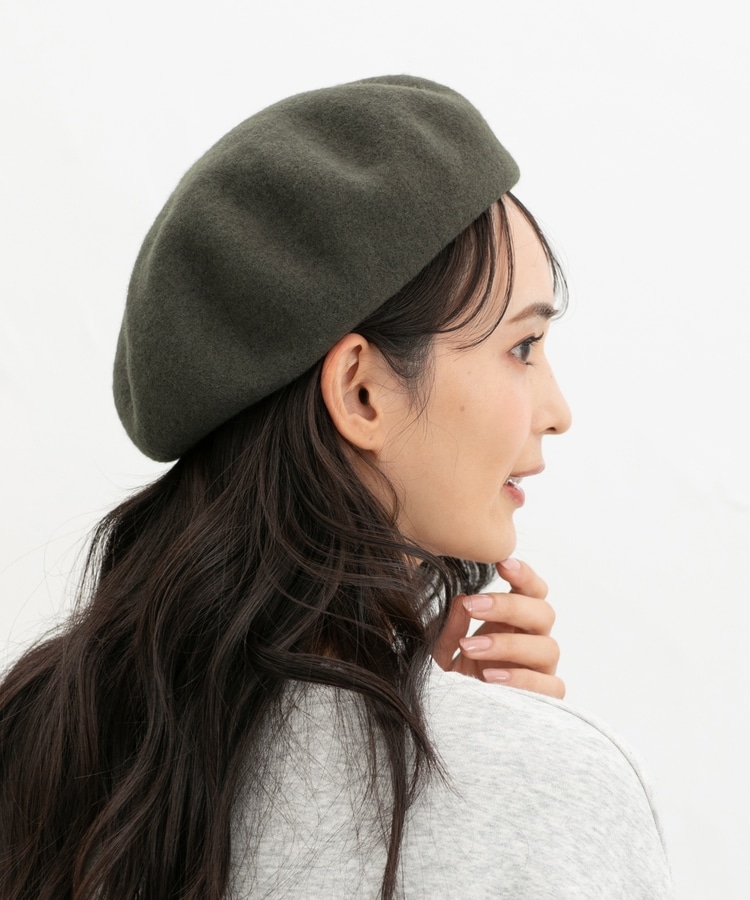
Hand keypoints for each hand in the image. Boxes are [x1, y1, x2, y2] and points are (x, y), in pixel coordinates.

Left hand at [432, 558, 563, 698]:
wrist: (457, 723)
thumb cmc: (454, 680)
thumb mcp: (443, 652)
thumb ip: (451, 628)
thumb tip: (462, 601)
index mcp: (516, 622)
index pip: (533, 591)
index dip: (524, 575)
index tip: (502, 564)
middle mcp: (534, 642)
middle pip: (544, 612)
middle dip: (508, 606)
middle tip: (472, 605)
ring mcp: (543, 671)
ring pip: (548, 647)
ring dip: (508, 644)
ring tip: (470, 647)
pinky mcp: (547, 701)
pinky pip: (550, 686)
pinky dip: (521, 679)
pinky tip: (490, 677)